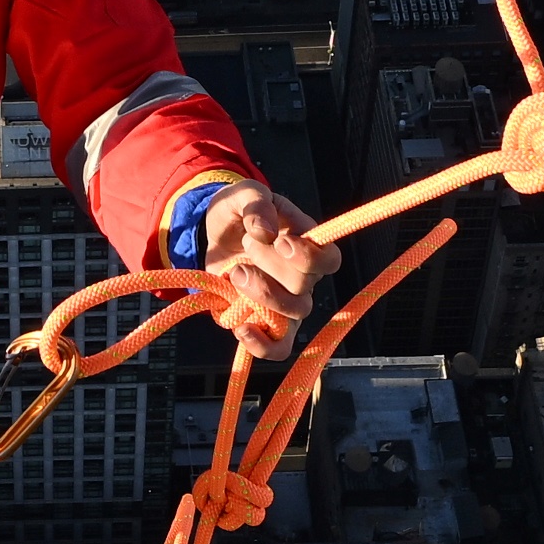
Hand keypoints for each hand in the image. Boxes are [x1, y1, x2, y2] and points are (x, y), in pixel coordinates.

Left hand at [190, 183, 333, 353]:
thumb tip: (265, 230)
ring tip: (236, 274)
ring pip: (294, 316)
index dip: (308, 257)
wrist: (214, 234)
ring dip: (262, 296)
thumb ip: (256, 203)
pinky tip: (242, 328)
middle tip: (248, 246)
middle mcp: (304, 279)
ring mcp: (286, 304)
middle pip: (305, 287)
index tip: (280, 241)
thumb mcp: (243, 195)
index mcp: (308, 244)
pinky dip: (262, 345)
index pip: (329, 260)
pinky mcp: (265, 323)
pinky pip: (278, 347)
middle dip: (271, 267)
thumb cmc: (239, 213)